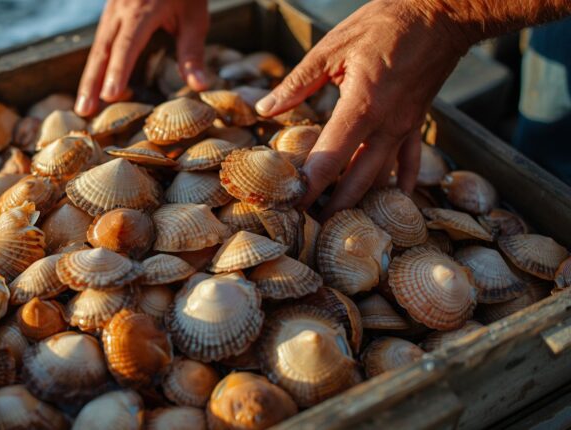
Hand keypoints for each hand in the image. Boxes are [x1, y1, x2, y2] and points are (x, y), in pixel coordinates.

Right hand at [75, 0, 209, 115]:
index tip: (110, 96)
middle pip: (102, 50)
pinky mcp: (110, 13)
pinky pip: (100, 42)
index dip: (118, 71)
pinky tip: (93, 86)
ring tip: (83, 106)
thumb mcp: (194, 17)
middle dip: (91, 82)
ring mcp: (112, 10)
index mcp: (141, 10)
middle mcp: (120, 10)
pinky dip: (96, 66)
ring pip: (97, 48)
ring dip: (89, 78)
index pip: (126, 45)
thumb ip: (192, 52)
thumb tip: (199, 87)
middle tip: (84, 112)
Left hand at [254, 0, 470, 219]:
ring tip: (337, 223)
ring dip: (360, 202)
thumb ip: (298, 82)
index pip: (329, 159)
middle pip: (356, 181)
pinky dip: (399, 185)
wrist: (443, 12)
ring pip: (381, 178)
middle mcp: (386, 126)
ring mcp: (406, 128)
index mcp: (361, 106)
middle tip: (309, 227)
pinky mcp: (417, 124)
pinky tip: (392, 203)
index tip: (289, 207)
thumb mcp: (333, 46)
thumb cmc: (385, 24)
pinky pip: (410, 163)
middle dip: (332, 207)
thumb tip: (265, 108)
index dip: (308, 187)